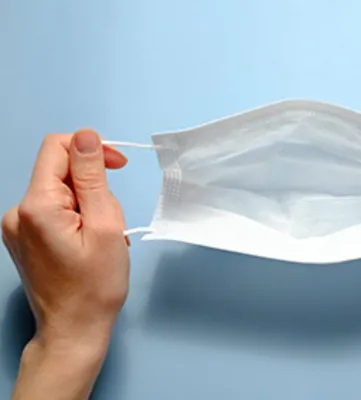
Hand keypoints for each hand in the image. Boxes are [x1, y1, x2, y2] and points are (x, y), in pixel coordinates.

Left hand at [2, 129, 129, 398]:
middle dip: (93, 186)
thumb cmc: (96, 285)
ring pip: (60, 191)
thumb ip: (93, 177)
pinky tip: (89, 242)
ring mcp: (16, 226)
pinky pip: (53, 209)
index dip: (91, 149)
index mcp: (37, 206)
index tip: (118, 167)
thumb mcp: (106, 226)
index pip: (58, 148)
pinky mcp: (22, 237)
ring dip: (88, 204)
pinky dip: (77, 217)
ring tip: (102, 237)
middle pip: (60, 171)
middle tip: (112, 221)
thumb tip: (86, 136)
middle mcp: (17, 211)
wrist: (73, 330)